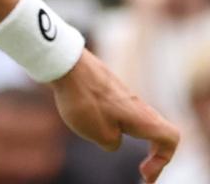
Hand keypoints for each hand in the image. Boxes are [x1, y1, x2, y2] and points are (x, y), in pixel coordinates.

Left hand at [50, 50, 178, 182]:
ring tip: (99, 137)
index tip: (143, 174)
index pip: (170, 139)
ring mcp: (121, 94)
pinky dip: (107, 120)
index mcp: (143, 118)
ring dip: (124, 134)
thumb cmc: (85, 101)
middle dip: (153, 153)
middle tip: (142, 170)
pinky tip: (83, 118)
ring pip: (134, 119)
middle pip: (156, 130)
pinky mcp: (104, 87)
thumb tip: (112, 139)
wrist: (66, 64)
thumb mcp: (100, 135)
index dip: (162, 161)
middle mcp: (137, 105)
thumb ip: (112, 143)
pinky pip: (115, 109)